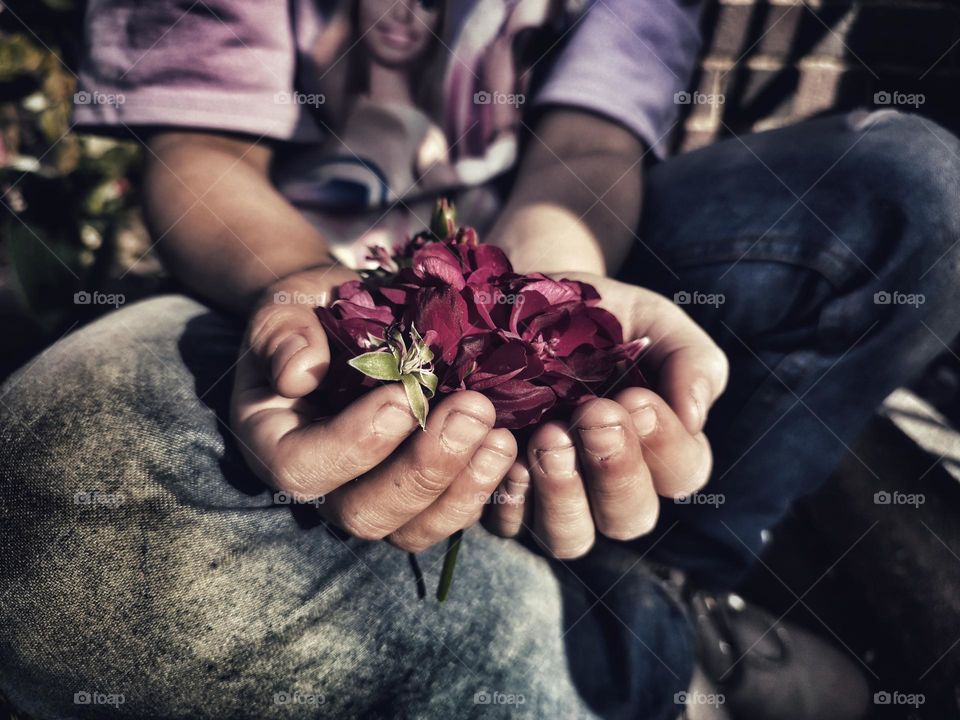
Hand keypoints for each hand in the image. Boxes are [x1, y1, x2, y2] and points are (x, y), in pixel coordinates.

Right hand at [230, 267, 517, 551]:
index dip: (354, 443)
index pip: (303, 469)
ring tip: (500, 435)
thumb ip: (282, 335)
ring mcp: (374, 496)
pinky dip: (485, 490)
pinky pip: (450, 516)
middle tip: (473, 410)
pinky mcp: (421, 496)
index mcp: (275, 445)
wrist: (347, 317)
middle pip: (365, 513)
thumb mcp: (286, 307)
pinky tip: (511, 447)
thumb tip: (298, 374)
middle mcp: (323, 487)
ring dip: (463, 489)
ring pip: (413, 530)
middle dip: (425, 469)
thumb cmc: (312, 311)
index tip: (403, 397)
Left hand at [486, 273, 728, 557]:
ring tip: (549, 438)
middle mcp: (609, 488)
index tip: (636, 397)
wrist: (523, 301)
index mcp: (660, 451)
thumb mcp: (655, 323)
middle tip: (593, 414)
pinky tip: (509, 453)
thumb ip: (691, 362)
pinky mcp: (503, 495)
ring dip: (562, 494)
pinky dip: (509, 497)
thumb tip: (696, 417)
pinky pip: (509, 522)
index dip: (664, 444)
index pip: (680, 473)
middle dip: (615, 470)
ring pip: (570, 537)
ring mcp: (554, 498)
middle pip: (629, 519)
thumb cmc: (602, 319)